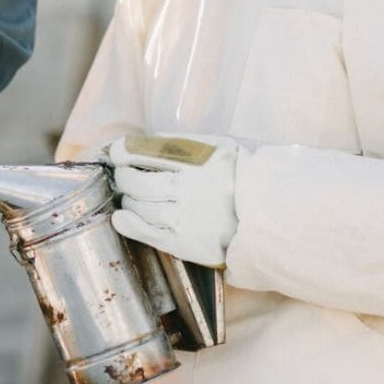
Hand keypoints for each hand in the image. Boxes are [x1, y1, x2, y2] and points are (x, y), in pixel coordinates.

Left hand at [107, 133, 240, 267]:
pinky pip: (147, 233)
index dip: (124, 151)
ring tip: (131, 196)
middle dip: (124, 176)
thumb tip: (146, 141)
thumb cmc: (240, 179)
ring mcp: (186, 216)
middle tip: (124, 175)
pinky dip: (128, 224)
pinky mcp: (185, 242)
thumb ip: (186, 143)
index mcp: (199, 160)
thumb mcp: (221, 148)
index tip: (117, 153)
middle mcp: (190, 188)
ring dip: (128, 199)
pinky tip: (121, 218)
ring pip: (140, 206)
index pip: (147, 151)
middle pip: (138, 180)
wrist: (267, 217)